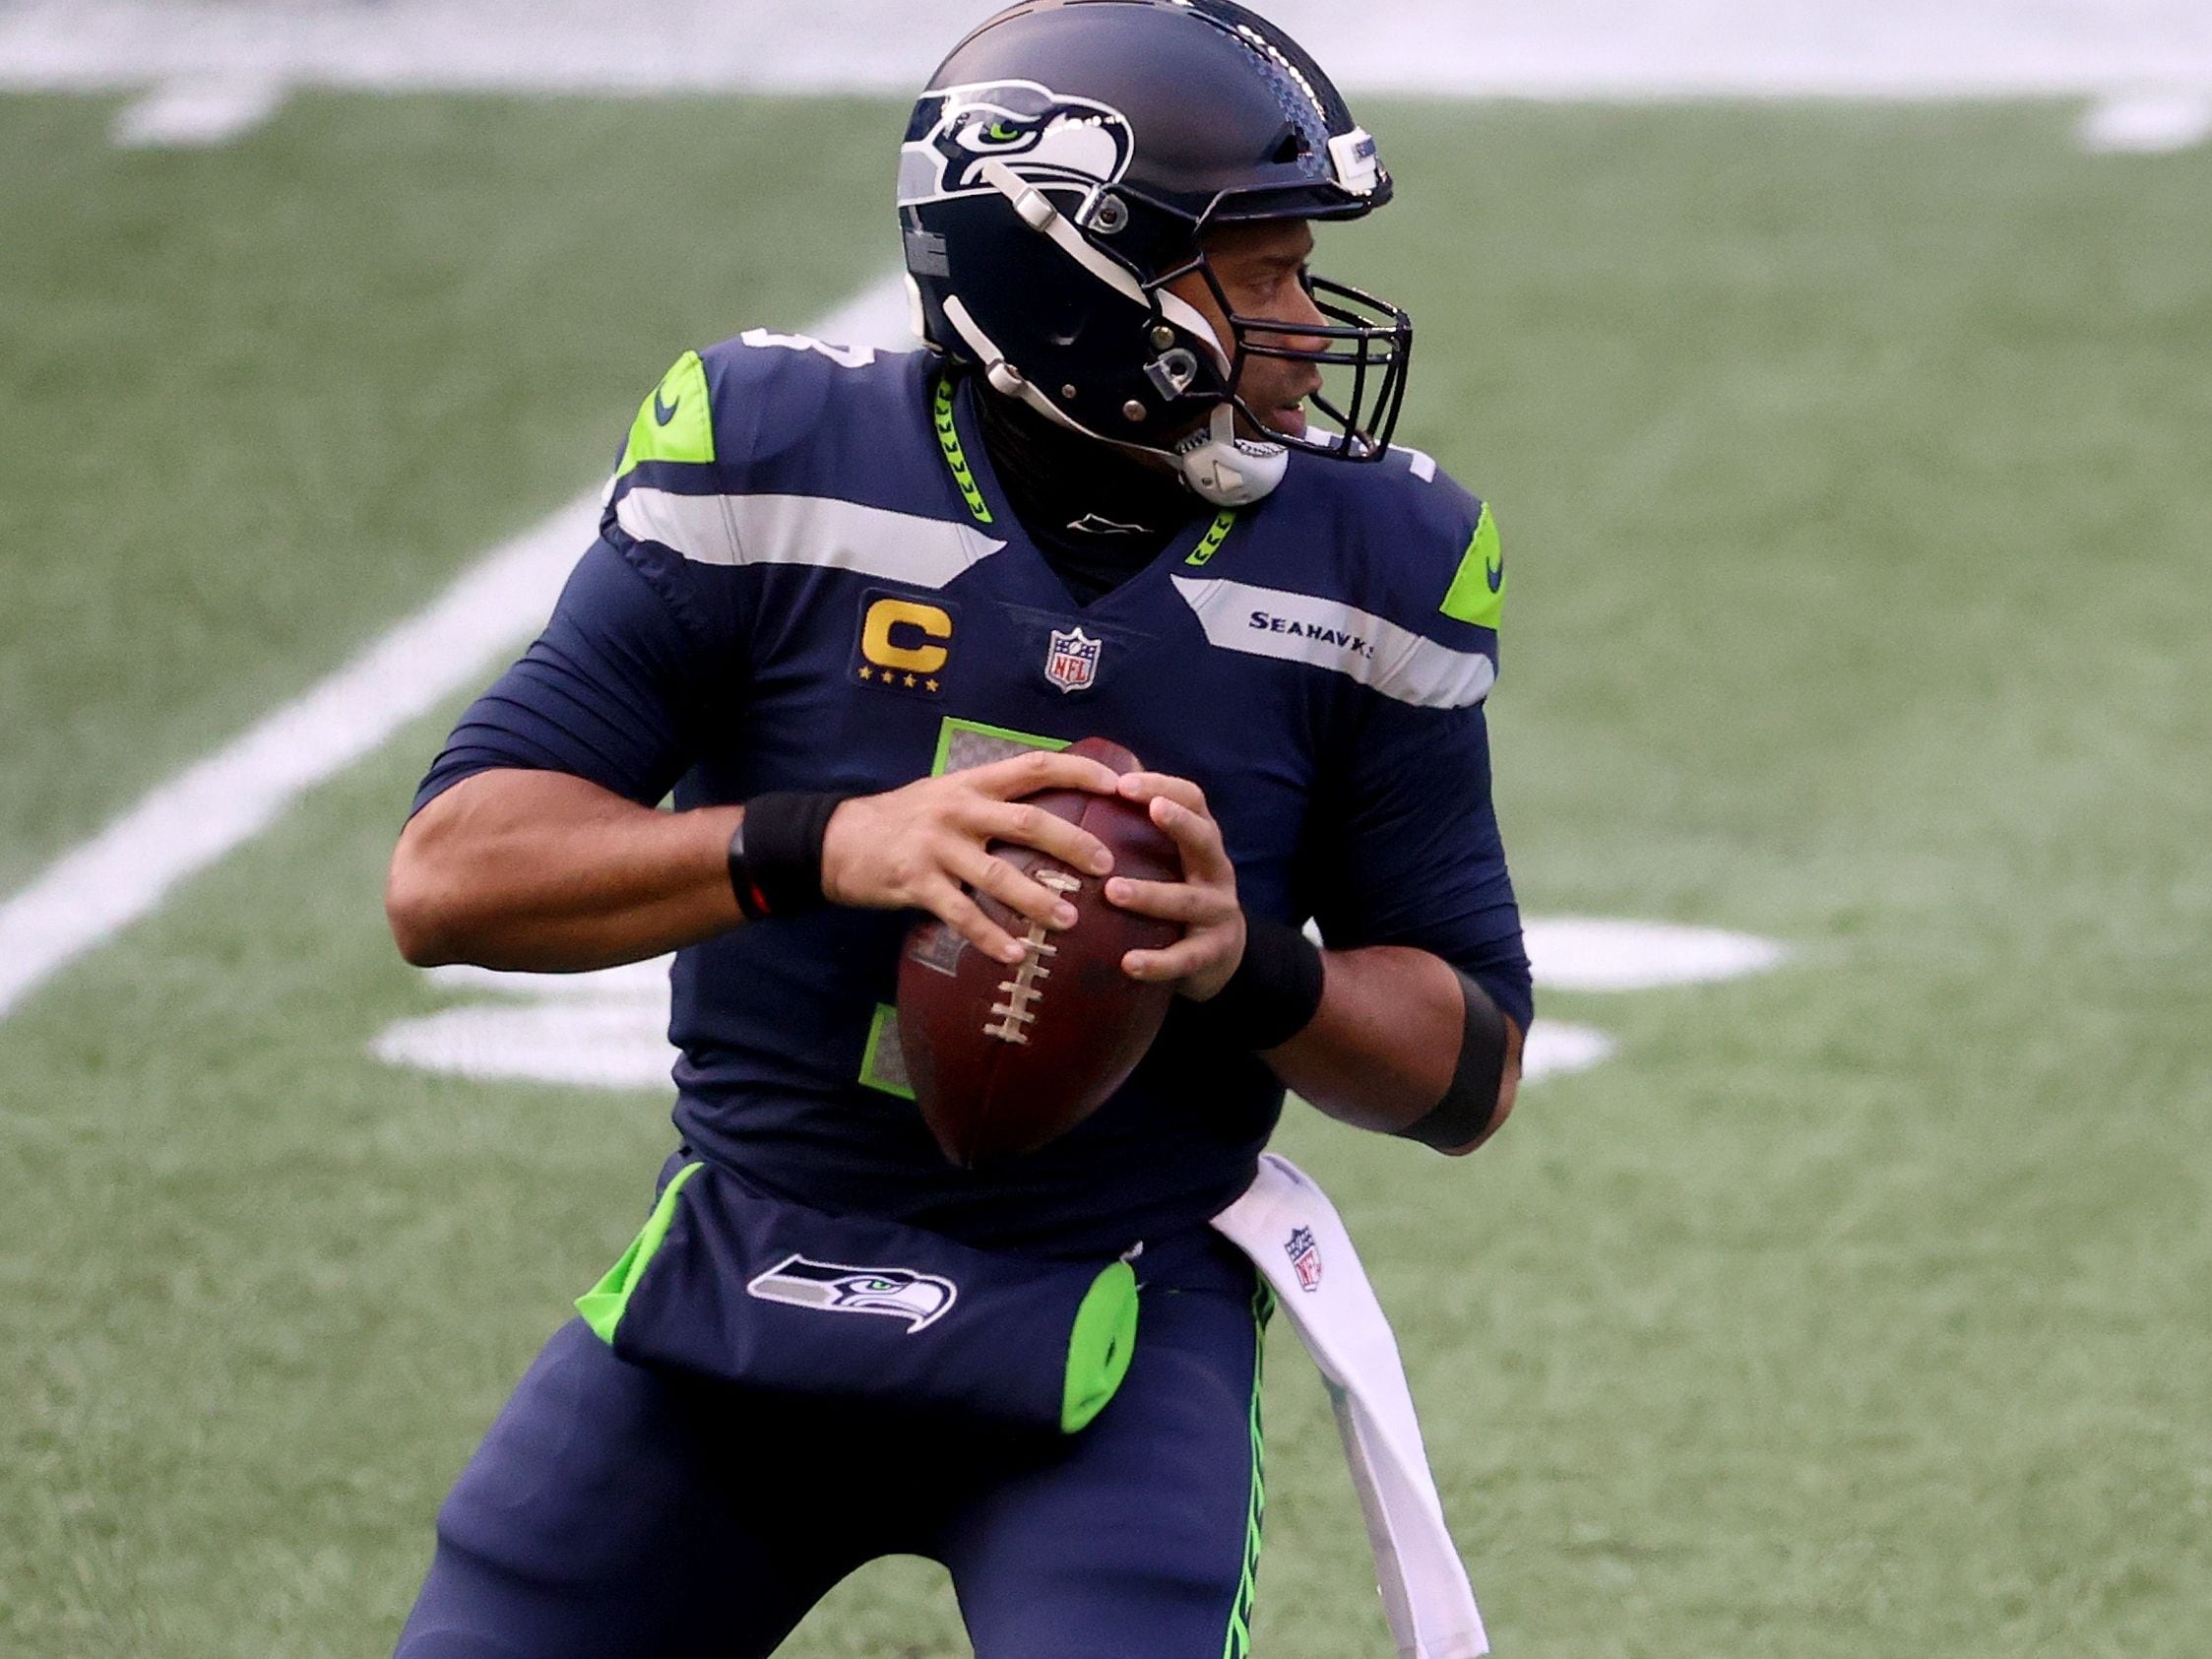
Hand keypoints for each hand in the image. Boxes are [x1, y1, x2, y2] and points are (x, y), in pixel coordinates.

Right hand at [820, 750, 1120, 965]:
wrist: (840, 840)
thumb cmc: (906, 819)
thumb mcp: (949, 794)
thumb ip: (994, 800)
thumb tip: (1054, 812)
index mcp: (973, 783)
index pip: (1034, 766)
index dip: (1079, 771)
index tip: (1118, 784)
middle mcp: (959, 809)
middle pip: (1026, 821)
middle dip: (1071, 843)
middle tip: (1106, 867)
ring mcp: (937, 846)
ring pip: (997, 873)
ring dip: (1036, 899)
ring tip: (1068, 921)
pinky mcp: (917, 882)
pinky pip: (961, 914)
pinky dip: (990, 937)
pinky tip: (1015, 955)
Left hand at [1103, 771, 1245, 999]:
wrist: (1220, 956)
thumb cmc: (1179, 894)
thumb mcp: (1170, 860)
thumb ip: (1139, 831)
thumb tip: (1084, 787)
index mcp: (1202, 842)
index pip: (1192, 800)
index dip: (1163, 785)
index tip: (1123, 783)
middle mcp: (1216, 871)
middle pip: (1204, 839)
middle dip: (1178, 823)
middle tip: (1150, 808)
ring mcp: (1218, 913)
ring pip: (1186, 901)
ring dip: (1150, 895)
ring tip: (1113, 891)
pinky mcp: (1211, 954)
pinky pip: (1184, 958)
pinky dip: (1158, 962)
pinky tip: (1128, 962)